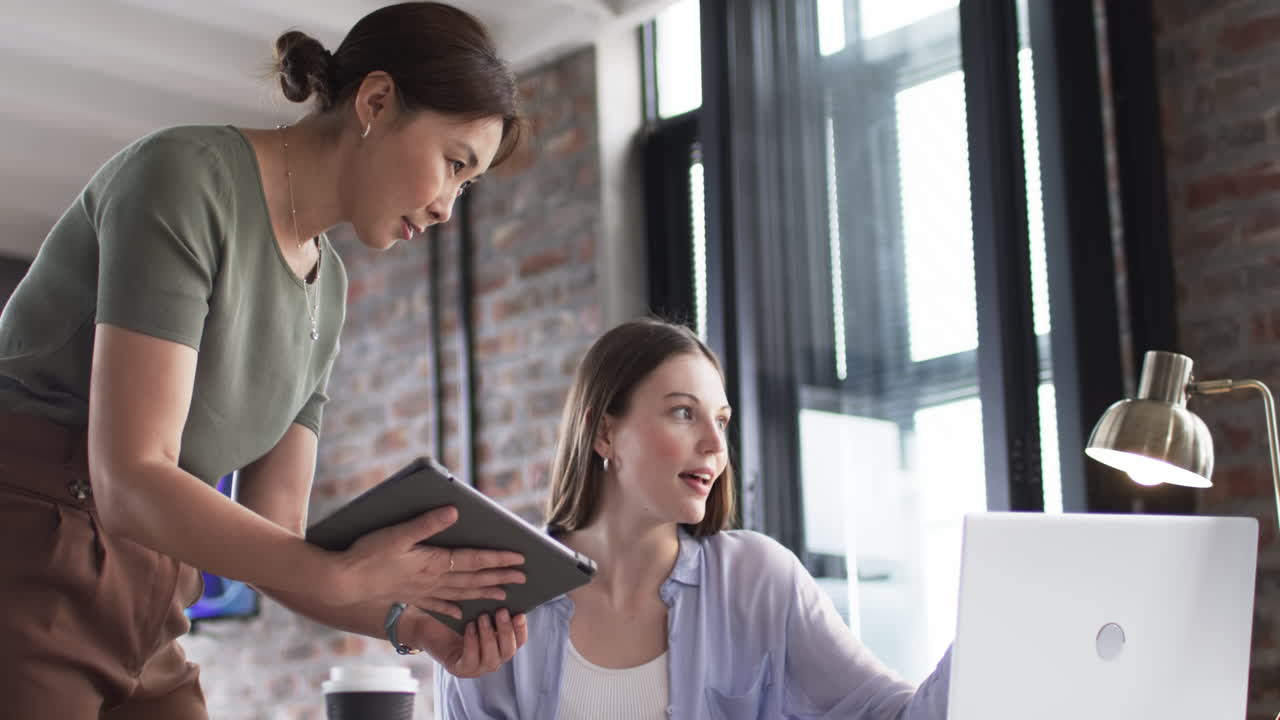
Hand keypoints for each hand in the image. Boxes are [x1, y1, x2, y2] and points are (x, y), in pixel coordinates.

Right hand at [328, 506, 525, 617]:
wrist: (343, 582)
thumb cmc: (368, 554)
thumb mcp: (398, 533)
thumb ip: (427, 523)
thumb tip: (455, 511)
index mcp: (433, 562)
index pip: (474, 560)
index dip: (498, 559)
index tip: (520, 559)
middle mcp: (433, 580)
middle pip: (473, 578)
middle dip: (499, 577)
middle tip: (523, 578)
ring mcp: (422, 591)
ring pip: (460, 593)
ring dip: (483, 592)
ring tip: (503, 595)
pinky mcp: (409, 597)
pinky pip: (437, 605)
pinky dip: (452, 607)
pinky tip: (460, 612)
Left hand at [407, 607, 528, 677]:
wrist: (426, 623)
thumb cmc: (455, 613)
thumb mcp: (477, 608)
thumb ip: (493, 606)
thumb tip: (509, 589)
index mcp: (500, 643)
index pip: (519, 641)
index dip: (521, 629)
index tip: (519, 613)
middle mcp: (492, 658)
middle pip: (508, 651)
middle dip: (506, 631)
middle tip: (501, 611)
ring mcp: (477, 668)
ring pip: (492, 659)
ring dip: (489, 637)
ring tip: (482, 617)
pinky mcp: (460, 669)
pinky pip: (471, 661)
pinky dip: (472, 643)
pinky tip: (469, 627)